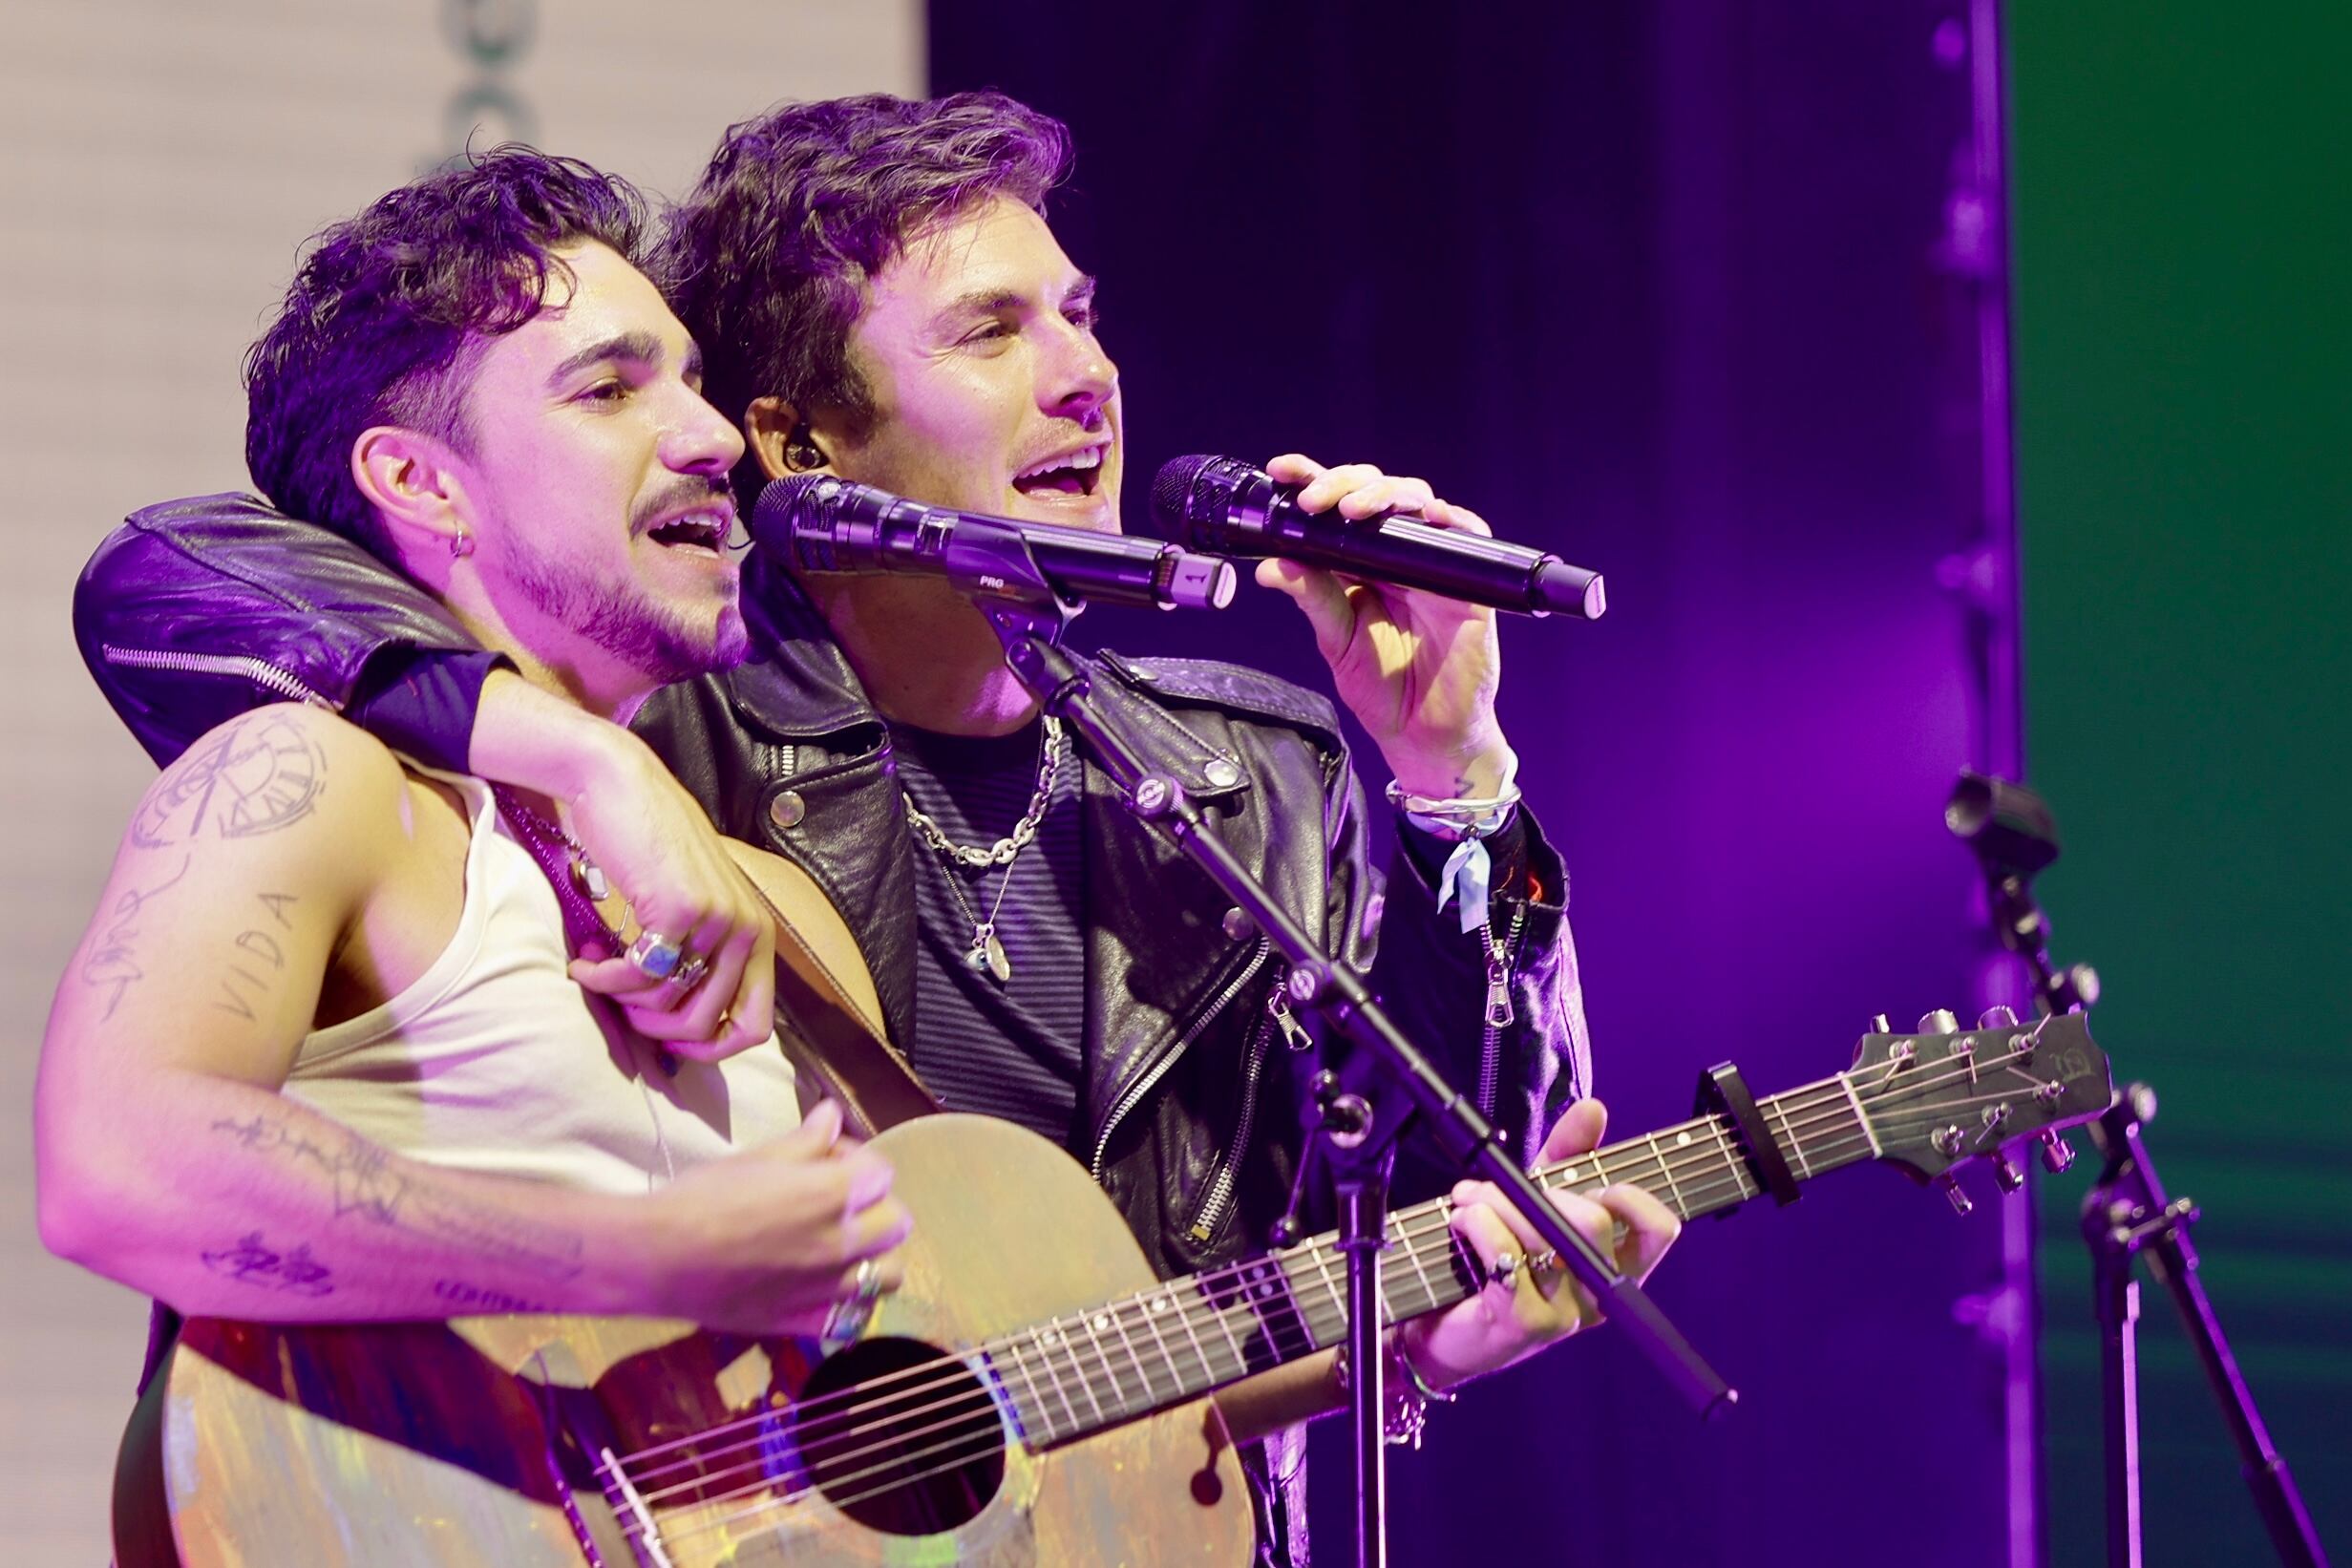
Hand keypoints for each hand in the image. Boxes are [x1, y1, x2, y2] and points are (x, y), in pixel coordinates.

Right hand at [562, 735, 777, 1061]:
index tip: (667, 1043)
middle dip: (653, 1029)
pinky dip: (602, 979)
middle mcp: (746, 930)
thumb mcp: (690, 905)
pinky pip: (638, 976)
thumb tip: (678, 1033)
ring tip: (599, 971)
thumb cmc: (649, 847)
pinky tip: (584, 962)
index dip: (711, 1049)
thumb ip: (697, 956)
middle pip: (703, 1025)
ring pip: (666, 1005)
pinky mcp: (679, 909)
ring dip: (621, 999)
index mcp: (757, 934)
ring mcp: (717, 919)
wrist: (620, 785)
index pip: (756, 1026)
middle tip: (620, 1007)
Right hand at [632, 1101, 912, 1334]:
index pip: (882, 1172)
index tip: (827, 1160)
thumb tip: (832, 1114)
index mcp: (834, 1193)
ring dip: (874, 1256)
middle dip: (873, 1205)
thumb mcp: (756, 1159)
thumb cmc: (702, 1197)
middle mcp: (843, 1242)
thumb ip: (805, 1141)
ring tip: (840, 1247)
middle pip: (896, 1221)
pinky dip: (852, 1304)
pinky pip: (856, 1319)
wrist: (658, 1258)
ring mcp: (830, 1288)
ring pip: (889, 1273)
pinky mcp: (808, 1322)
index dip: (856, 1161)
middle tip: (836, 1202)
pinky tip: (827, 1289)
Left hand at [1254, 453, 1511, 799]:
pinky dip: (1452, 520)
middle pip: (1375, 491)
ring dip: (1386, 494)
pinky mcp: (1468, 583)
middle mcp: (1395, 554)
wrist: (1423, 733)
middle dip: (1343, 482)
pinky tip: (1429, 516)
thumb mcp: (1336, 641)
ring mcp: (1433, 564)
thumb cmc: (1382, 687)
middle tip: (1315, 500)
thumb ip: (1312, 599)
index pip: (1336, 507)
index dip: (1312, 480)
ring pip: (1416, 502)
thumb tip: (1273, 566)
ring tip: (1354, 509)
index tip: (1282, 471)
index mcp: (1359, 562)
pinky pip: (1468, 535)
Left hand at [1398, 1097, 1679, 1389]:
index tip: (1594, 1182)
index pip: (1658, 1230)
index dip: (1633, 1197)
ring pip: (1542, 1232)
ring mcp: (1566, 1314)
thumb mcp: (1535, 1199)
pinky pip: (1507, 1253)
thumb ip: (1567, 1155)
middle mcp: (1597, 1295)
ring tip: (1465, 1200)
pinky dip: (1477, 1223)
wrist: (1441, 1327)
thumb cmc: (1494, 1259)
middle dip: (1538, 1190)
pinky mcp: (1526, 1324)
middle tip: (1493, 1187)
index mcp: (1611, 1265)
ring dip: (1492, 1201)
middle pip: (1594, 1221)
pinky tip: (1459, 1222)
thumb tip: (1594, 1109)